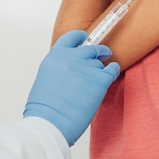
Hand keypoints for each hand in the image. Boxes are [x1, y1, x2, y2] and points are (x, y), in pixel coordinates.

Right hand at [23, 30, 119, 145]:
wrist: (50, 122)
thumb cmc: (45, 107)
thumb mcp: (46, 77)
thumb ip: (60, 66)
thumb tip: (72, 67)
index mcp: (56, 55)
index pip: (71, 37)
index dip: (80, 36)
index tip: (86, 37)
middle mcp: (71, 57)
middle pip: (91, 48)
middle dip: (98, 51)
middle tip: (103, 53)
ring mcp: (86, 67)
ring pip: (100, 64)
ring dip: (99, 71)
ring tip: (93, 85)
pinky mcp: (99, 80)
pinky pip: (112, 70)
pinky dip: (113, 71)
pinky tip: (111, 74)